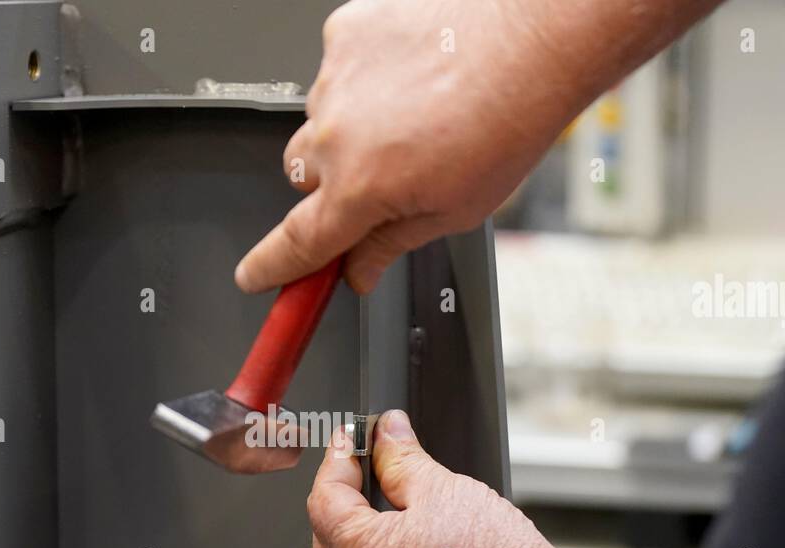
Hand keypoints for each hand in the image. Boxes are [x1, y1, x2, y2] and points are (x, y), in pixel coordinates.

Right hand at [236, 0, 580, 294]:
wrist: (531, 39)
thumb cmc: (507, 118)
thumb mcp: (456, 211)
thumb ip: (391, 244)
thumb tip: (359, 271)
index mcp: (360, 188)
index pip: (297, 242)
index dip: (270, 265)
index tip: (253, 276)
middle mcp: (336, 134)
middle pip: (304, 178)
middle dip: (333, 186)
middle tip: (385, 175)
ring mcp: (334, 79)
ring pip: (321, 122)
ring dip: (352, 128)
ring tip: (413, 117)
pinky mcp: (343, 34)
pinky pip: (336, 71)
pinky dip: (363, 79)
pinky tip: (410, 78)